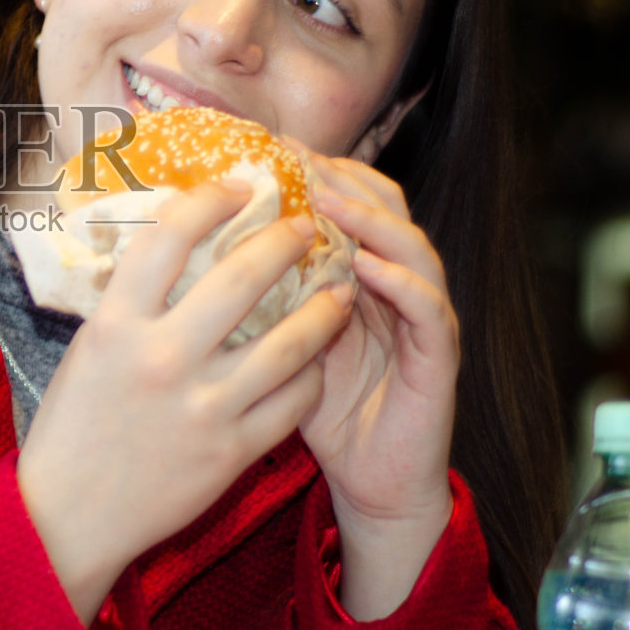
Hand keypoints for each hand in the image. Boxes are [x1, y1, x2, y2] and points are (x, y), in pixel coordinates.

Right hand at [16, 180, 352, 623]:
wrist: (67, 517)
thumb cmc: (74, 424)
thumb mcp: (91, 348)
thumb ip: (132, 301)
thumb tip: (181, 241)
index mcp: (116, 325)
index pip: (168, 237)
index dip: (210, 200)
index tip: (238, 185)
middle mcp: (162, 359)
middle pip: (242, 278)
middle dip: (286, 241)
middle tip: (306, 226)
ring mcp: (202, 408)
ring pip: (288, 342)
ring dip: (323, 308)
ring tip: (338, 289)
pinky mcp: (231, 453)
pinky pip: (292, 401)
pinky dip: (311, 373)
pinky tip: (316, 358)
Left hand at [299, 153, 459, 619]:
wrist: (372, 483)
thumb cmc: (321, 412)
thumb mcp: (278, 344)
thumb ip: (256, 298)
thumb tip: (191, 256)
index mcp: (357, 275)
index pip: (347, 201)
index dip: (315, 170)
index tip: (268, 146)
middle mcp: (396, 285)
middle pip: (385, 207)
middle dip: (342, 178)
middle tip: (298, 157)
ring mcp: (423, 318)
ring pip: (412, 248)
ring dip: (370, 220)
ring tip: (328, 202)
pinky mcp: (439, 358)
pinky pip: (429, 310)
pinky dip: (402, 283)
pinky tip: (368, 267)